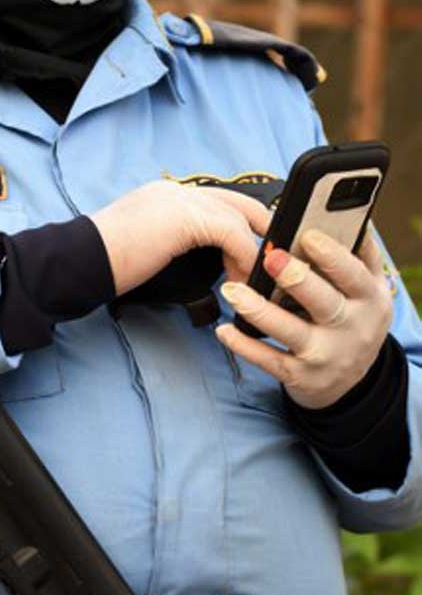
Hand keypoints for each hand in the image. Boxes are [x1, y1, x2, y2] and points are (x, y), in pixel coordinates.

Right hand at [89, 180, 270, 295]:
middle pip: (237, 202)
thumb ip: (175, 244)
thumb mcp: (147, 247)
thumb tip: (204, 263)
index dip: (241, 223)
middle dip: (260, 229)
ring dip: (252, 252)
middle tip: (271, 261)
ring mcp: (180, 199)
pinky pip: (233, 234)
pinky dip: (243, 258)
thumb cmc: (104, 265)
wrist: (79, 261)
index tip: (252, 251)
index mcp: (165, 196)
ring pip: (239, 217)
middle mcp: (176, 191)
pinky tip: (239, 281)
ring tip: (251, 280)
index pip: (217, 201)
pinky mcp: (185, 217)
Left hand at [215, 228, 392, 408]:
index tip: (307, 236)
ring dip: (259, 310)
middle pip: (323, 302)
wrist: (350, 381)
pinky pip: (269, 360)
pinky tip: (225, 329)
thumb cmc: (354, 318)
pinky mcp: (300, 376)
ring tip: (232, 290)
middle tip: (271, 258)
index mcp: (368, 299)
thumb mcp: (369, 288)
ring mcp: (324, 356)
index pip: (353, 275)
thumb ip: (362, 252)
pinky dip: (245, 345)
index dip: (332, 256)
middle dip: (296, 279)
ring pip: (290, 331)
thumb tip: (348, 212)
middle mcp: (350, 329)